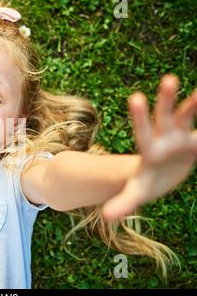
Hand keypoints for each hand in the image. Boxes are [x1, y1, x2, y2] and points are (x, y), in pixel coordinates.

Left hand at [103, 74, 196, 220]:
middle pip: (164, 115)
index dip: (140, 116)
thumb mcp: (135, 193)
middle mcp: (163, 137)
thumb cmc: (144, 183)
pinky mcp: (194, 141)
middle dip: (166, 99)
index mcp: (148, 148)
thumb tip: (106, 216)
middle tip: (168, 79)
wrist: (159, 176)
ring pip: (187, 115)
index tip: (135, 97)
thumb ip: (123, 203)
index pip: (142, 130)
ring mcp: (180, 136)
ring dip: (195, 103)